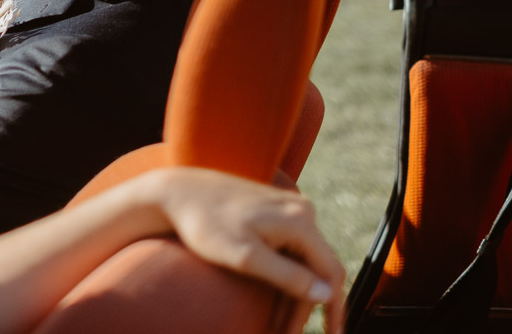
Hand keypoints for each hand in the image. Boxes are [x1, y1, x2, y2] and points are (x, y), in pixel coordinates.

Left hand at [147, 167, 345, 333]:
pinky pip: (288, 249)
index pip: (331, 272)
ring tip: (278, 326)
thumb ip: (288, 276)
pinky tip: (272, 299)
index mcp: (300, 220)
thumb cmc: (206, 224)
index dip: (334, 308)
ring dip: (293, 294)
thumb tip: (327, 294)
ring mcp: (286, 208)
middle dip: (304, 307)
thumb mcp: (245, 257)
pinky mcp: (272, 211)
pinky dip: (283, 276)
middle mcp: (300, 210)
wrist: (176, 191)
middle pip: (315, 269)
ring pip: (301, 260)